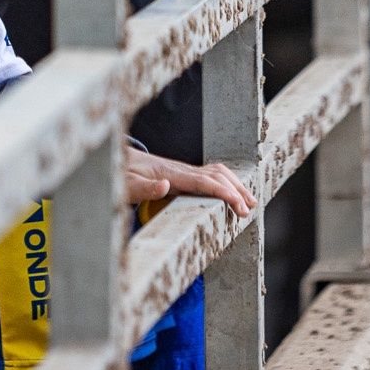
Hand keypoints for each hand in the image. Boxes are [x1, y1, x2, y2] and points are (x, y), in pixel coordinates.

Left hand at [124, 147, 255, 216]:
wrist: (119, 159)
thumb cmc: (122, 175)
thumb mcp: (126, 185)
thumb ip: (144, 188)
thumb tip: (165, 186)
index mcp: (170, 173)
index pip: (203, 181)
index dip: (223, 192)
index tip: (238, 204)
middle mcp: (181, 169)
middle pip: (216, 175)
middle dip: (236, 191)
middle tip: (249, 210)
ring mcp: (184, 169)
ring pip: (217, 172)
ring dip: (236, 184)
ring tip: (251, 201)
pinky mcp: (185, 173)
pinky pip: (212, 173)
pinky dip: (228, 181)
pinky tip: (235, 191)